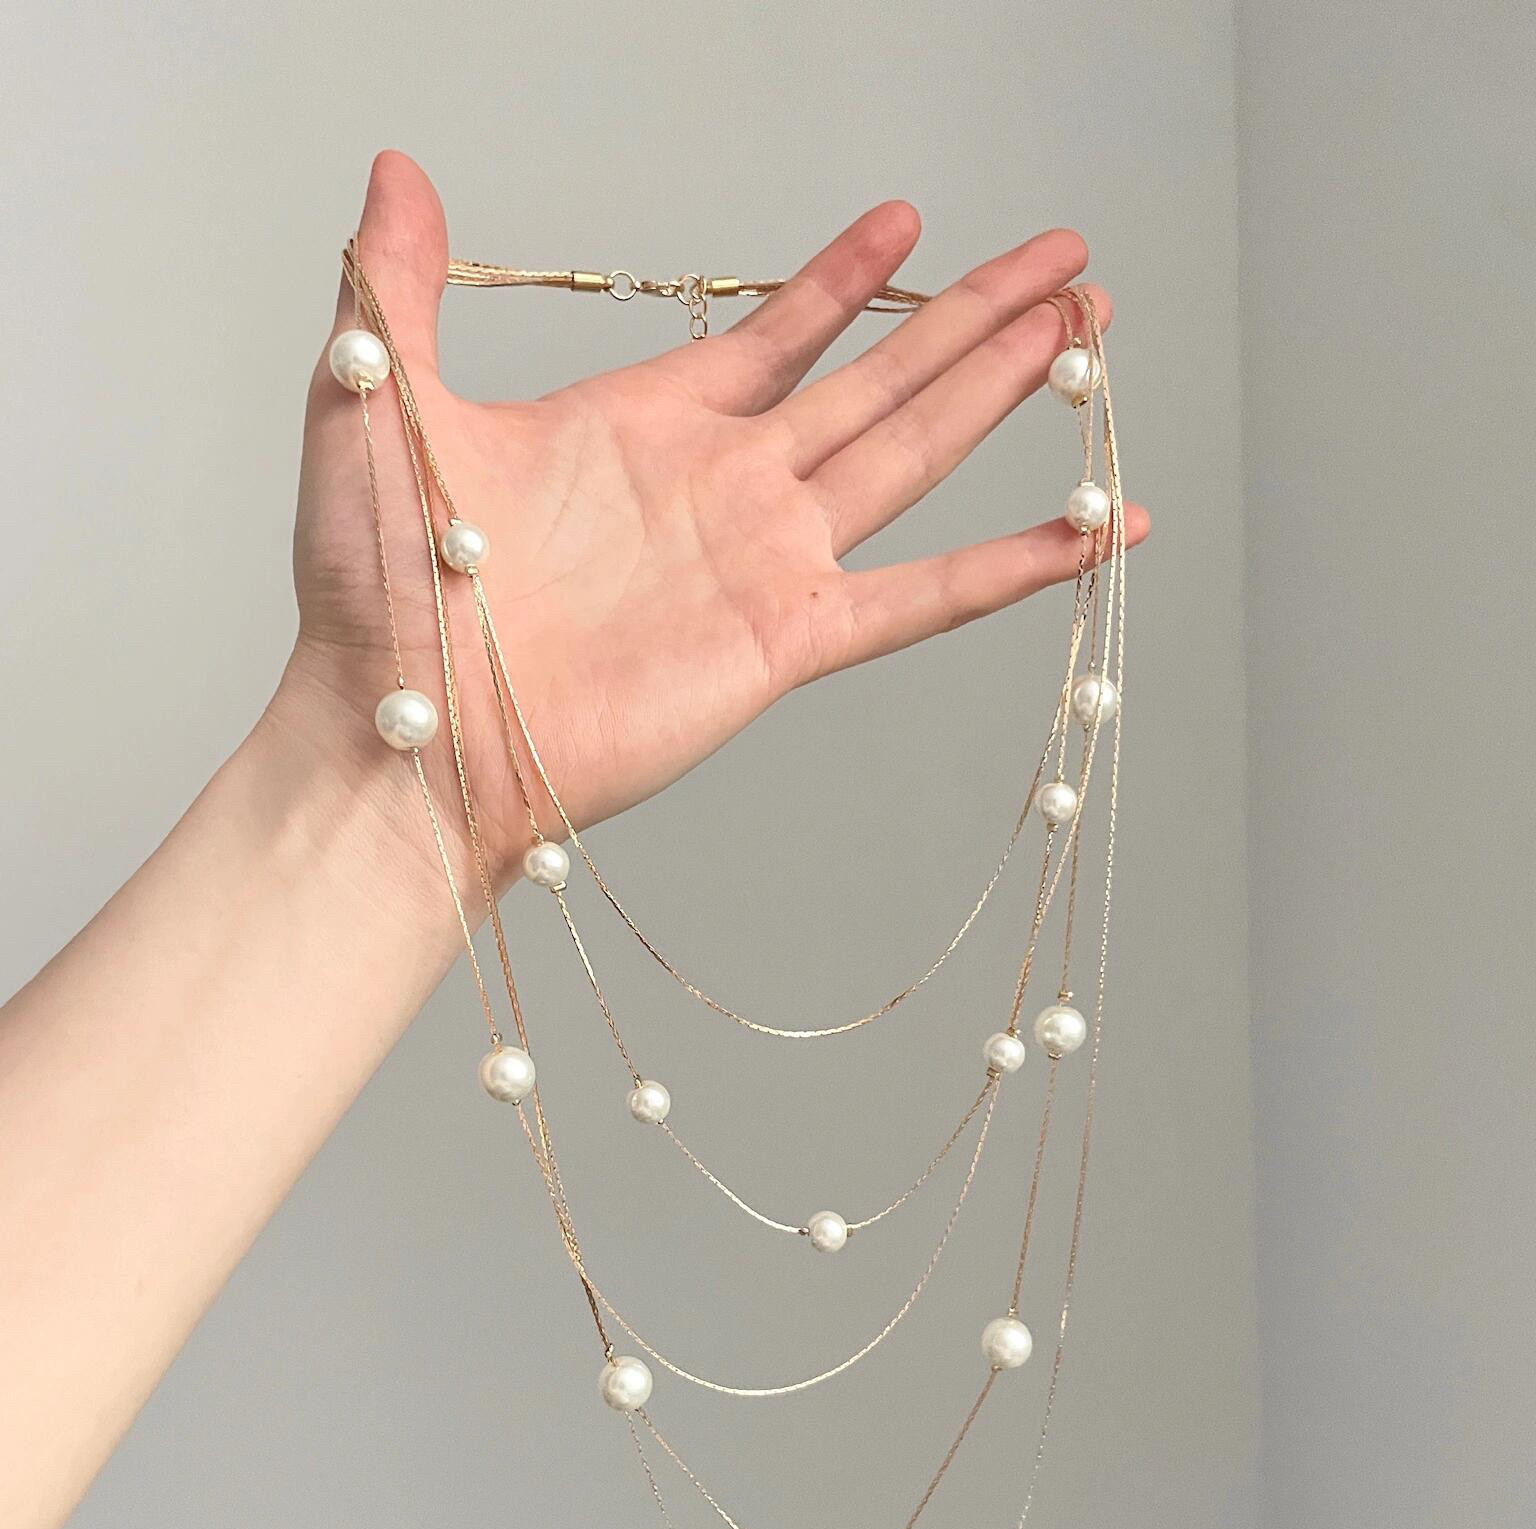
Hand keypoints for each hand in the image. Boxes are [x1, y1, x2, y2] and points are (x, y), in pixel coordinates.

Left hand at [281, 151, 1146, 887]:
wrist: (408, 737)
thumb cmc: (378, 596)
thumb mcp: (373, 400)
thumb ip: (399, 283)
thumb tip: (393, 168)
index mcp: (646, 423)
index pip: (775, 332)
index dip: (846, 280)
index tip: (910, 220)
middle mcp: (724, 486)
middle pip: (880, 380)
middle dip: (975, 317)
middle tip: (1065, 259)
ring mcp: (765, 561)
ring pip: (915, 455)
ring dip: (1002, 390)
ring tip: (1086, 327)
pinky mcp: (787, 640)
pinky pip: (925, 597)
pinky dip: (1015, 566)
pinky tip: (1091, 528)